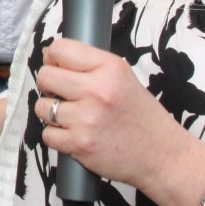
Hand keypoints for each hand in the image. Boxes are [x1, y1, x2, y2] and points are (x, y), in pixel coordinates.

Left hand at [34, 39, 198, 195]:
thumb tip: (51, 59)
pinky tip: (74, 134)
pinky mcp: (80, 144)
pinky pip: (47, 135)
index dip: (53, 59)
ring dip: (51, 113)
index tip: (57, 68)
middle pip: (45, 76)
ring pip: (42, 107)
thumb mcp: (123, 78)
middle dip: (49, 85)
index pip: (61, 49)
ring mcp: (87, 118)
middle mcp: (97, 90)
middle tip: (63, 94)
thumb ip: (91, 66)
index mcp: (110, 67)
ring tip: (71, 117)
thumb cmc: (141, 116)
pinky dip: (56, 136)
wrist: (162, 156)